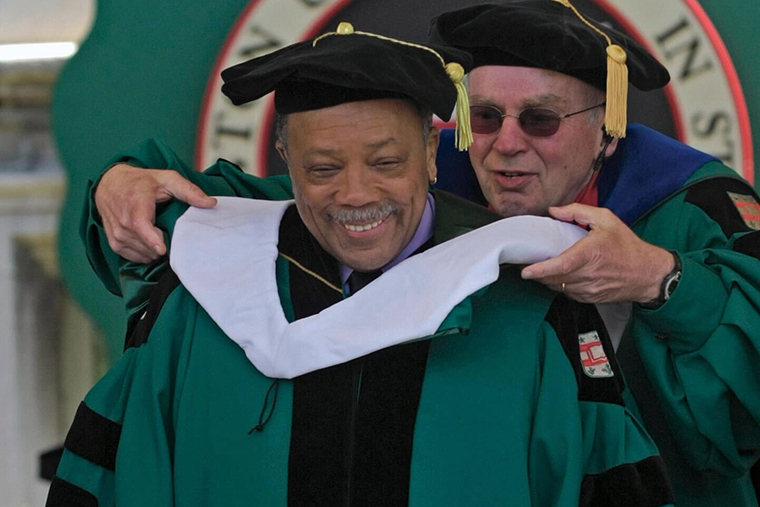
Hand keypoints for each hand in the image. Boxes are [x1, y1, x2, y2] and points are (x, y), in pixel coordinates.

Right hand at [94, 164, 216, 262]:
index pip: (141, 228)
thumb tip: (211, 203)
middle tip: (172, 235)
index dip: (153, 241)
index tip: (163, 250)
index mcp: (135, 206)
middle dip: (164, 245)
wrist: (110, 184)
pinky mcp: (114, 243)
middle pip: (147, 245)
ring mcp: (116, 234)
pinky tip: (152, 244)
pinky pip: (133, 257)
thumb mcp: (167, 179)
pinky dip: (145, 254)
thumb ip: (189, 191)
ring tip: (162, 237)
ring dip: (155, 251)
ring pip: (142, 254)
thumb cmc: (140, 182)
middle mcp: (123, 222)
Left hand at [521, 204, 674, 303]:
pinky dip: (559, 284)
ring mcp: (588, 289)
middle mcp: (588, 274)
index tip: (526, 271)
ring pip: (557, 286)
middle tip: (526, 261)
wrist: (648, 274)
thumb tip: (554, 211)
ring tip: (542, 266)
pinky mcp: (588, 298)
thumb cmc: (628, 246)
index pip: (562, 265)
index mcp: (591, 254)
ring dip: (546, 278)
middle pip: (553, 278)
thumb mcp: (606, 219)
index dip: (541, 269)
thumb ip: (578, 211)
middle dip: (537, 272)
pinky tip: (561, 274)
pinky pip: (566, 292)